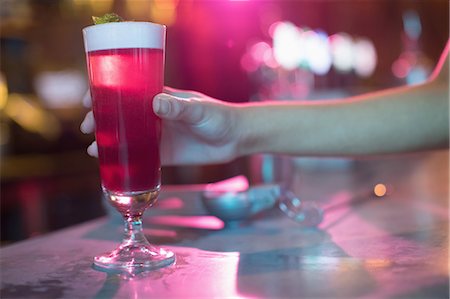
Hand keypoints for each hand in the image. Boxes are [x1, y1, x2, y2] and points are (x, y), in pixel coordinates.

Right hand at [80, 87, 241, 164]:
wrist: (234, 139)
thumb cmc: (218, 116)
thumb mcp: (198, 110)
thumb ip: (178, 108)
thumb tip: (156, 103)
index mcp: (159, 98)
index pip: (127, 92)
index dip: (106, 93)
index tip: (89, 98)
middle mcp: (153, 117)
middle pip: (120, 116)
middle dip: (101, 119)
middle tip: (87, 127)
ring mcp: (157, 136)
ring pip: (126, 138)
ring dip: (109, 141)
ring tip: (93, 149)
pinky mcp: (164, 155)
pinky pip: (139, 158)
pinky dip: (125, 161)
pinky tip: (111, 166)